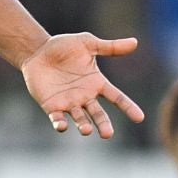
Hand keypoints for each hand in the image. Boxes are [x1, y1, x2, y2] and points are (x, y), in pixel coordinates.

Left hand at [20, 33, 145, 137]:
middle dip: (103, 124)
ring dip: (83, 126)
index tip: (140, 118)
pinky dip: (60, 124)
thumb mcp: (88, 44)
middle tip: (107, 134)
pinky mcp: (52, 106)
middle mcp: (85, 97)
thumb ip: (110, 47)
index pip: (117, 98)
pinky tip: (62, 126)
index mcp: (97, 83)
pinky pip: (57, 118)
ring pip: (80, 119)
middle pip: (98, 114)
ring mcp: (69, 103)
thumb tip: (135, 42)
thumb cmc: (63, 47)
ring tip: (86, 131)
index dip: (128, 107)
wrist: (37, 51)